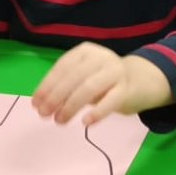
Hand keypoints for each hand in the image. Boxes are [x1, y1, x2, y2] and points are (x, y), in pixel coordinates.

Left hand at [32, 44, 170, 124]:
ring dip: (71, 106)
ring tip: (60, 121)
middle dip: (55, 97)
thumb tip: (42, 103)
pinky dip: (97, 112)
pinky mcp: (127, 88)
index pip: (62, 67)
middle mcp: (100, 57)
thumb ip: (65, 86)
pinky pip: (111, 101)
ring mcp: (115, 72)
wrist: (140, 80)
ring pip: (89, 88)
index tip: (35, 104)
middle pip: (74, 77)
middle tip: (44, 115)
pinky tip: (85, 122)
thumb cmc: (103, 80)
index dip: (47, 86)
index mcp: (85, 51)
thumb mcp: (83, 76)